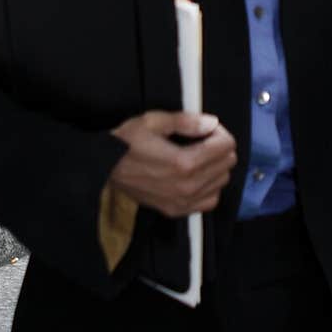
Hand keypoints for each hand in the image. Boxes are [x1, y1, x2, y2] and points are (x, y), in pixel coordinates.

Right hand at [109, 110, 236, 217]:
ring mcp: (182, 201)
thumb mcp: (154, 121)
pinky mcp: (175, 210)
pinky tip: (197, 176)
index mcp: (184, 162)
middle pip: (227, 165)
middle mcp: (187, 186)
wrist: (105, 166)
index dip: (220, 132)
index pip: (225, 147)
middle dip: (220, 148)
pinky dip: (209, 188)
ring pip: (221, 184)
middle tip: (203, 139)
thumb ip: (186, 122)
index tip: (207, 128)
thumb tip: (211, 123)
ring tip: (200, 156)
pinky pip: (208, 202)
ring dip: (216, 168)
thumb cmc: (127, 141)